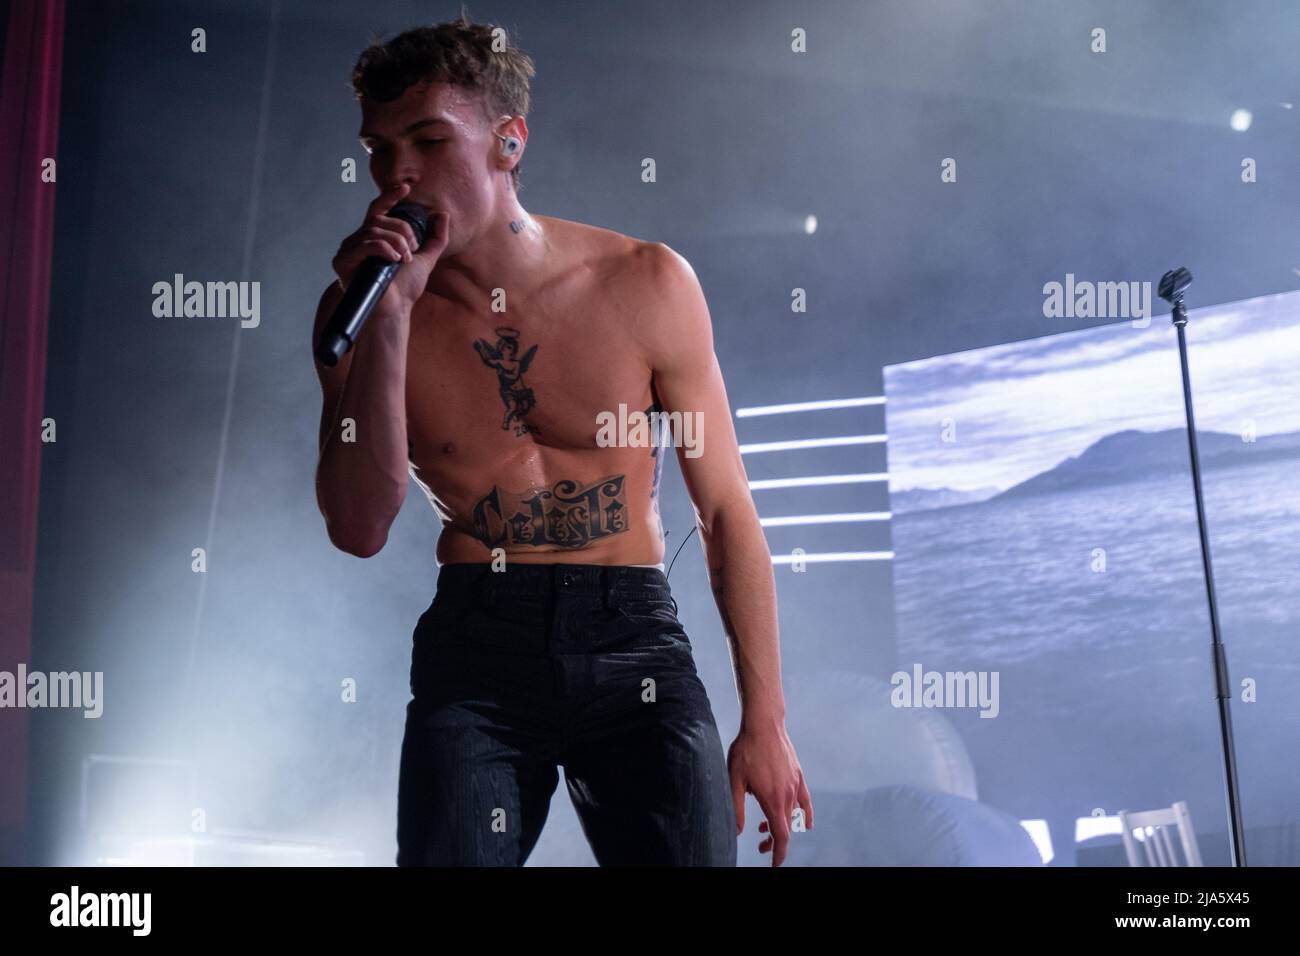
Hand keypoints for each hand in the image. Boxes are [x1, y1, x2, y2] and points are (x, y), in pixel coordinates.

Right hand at [331, 183, 449, 309]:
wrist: (395, 310)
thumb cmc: (406, 288)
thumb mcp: (425, 259)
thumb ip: (435, 238)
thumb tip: (442, 214)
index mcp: (374, 237)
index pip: (379, 209)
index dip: (389, 195)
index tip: (406, 187)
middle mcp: (358, 241)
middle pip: (379, 219)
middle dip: (402, 230)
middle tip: (412, 249)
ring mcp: (348, 251)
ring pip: (373, 230)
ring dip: (396, 241)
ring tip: (404, 258)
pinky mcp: (342, 262)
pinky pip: (364, 244)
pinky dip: (383, 248)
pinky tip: (394, 260)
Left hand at [728, 723, 812, 865]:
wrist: (764, 724)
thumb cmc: (746, 750)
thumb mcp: (734, 780)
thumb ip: (736, 808)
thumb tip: (738, 831)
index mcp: (772, 800)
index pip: (781, 836)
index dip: (778, 854)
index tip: (774, 864)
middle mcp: (788, 795)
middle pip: (787, 829)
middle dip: (775, 841)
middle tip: (760, 842)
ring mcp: (795, 785)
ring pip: (794, 816)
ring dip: (783, 826)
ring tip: (765, 825)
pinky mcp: (798, 775)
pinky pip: (806, 802)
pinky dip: (806, 815)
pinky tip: (806, 823)